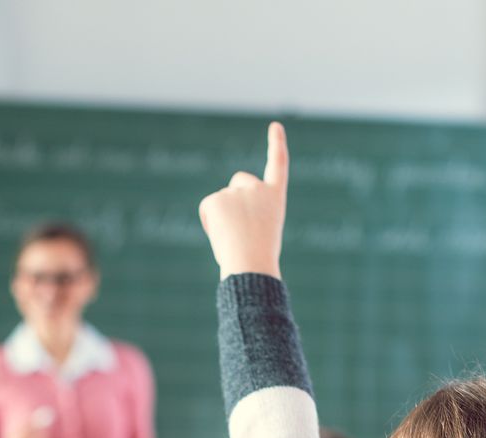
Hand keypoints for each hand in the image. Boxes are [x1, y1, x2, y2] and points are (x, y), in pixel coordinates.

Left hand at [198, 121, 287, 278]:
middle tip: (239, 225)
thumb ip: (248, 218)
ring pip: (222, 201)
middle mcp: (258, 188)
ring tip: (234, 238)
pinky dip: (210, 222)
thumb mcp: (260, 234)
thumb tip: (226, 223)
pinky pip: (208, 209)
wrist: (251, 264)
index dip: (276, 145)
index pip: (278, 165)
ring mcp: (236, 191)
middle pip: (239, 181)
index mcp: (275, 197)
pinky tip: (221, 233)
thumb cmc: (258, 258)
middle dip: (234, 195)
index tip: (275, 126)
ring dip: (223, 218)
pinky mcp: (217, 199)